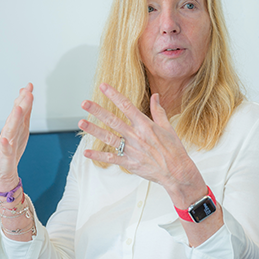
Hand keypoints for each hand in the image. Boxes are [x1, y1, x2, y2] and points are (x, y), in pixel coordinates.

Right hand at [0, 84, 32, 190]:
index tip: (29, 86)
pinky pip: (5, 150)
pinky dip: (5, 144)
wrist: (3, 172)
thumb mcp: (19, 129)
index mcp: (16, 127)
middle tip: (27, 93)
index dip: (25, 98)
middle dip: (22, 104)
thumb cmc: (10, 151)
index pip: (21, 110)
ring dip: (14, 120)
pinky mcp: (5, 157)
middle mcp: (11, 133)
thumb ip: (23, 112)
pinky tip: (4, 139)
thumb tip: (26, 94)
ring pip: (11, 130)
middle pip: (16, 117)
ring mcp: (7, 144)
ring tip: (18, 109)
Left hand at [78, 83, 204, 206]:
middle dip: (98, 110)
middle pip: (113, 120)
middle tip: (85, 103)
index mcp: (145, 125)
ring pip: (109, 137)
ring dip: (94, 130)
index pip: (126, 106)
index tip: (103, 86)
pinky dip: (98, 156)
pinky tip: (86, 152)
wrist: (177, 172)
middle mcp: (136, 136)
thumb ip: (158, 111)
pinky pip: (111, 158)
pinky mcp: (129, 163)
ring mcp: (131, 150)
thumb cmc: (174, 150)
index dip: (114, 95)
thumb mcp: (168, 127)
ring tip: (81, 122)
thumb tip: (156, 96)